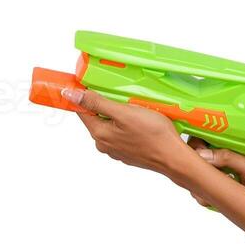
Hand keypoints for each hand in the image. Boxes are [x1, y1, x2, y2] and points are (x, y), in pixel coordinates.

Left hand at [63, 86, 197, 176]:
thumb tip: (70, 95)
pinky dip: (129, 125)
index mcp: (99, 134)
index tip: (93, 85)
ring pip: (112, 125)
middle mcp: (104, 145)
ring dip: (120, 115)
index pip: (82, 111)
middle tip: (124, 97)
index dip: (85, 96)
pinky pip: (123, 133)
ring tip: (137, 109)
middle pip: (98, 117)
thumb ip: (96, 103)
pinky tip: (143, 122)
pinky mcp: (129, 153)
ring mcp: (117, 150)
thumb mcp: (123, 112)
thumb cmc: (153, 134)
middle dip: (107, 105)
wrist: (174, 157)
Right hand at [185, 137, 244, 206]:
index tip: (198, 158)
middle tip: (213, 175)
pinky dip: (204, 196)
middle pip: (190, 158)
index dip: (193, 147)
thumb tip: (201, 155)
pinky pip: (197, 192)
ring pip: (192, 176)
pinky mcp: (211, 189)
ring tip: (222, 185)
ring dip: (201, 184)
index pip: (198, 139)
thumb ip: (227, 157)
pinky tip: (219, 196)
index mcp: (223, 145)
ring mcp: (212, 174)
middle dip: (195, 169)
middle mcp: (215, 158)